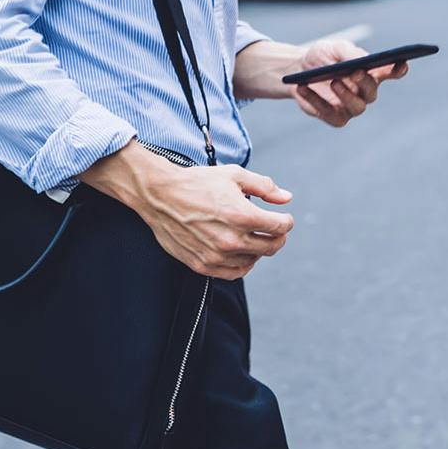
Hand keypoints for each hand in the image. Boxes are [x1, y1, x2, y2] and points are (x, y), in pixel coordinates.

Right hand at [83, 142, 294, 278]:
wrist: (160, 196)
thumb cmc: (197, 183)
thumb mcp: (234, 175)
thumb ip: (264, 187)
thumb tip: (286, 198)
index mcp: (242, 215)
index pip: (280, 227)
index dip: (286, 221)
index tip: (283, 218)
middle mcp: (231, 239)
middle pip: (271, 247)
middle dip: (278, 237)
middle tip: (275, 230)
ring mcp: (216, 255)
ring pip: (254, 260)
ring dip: (259, 250)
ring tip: (254, 237)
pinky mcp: (203, 265)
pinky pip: (234, 273)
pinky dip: (243, 264)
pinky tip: (241, 252)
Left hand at [287, 38, 410, 127]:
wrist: (297, 69)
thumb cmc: (322, 56)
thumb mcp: (334, 48)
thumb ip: (349, 53)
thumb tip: (361, 61)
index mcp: (370, 72)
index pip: (390, 72)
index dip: (398, 69)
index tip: (401, 63)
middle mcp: (365, 92)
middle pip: (372, 91)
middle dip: (365, 82)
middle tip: (355, 72)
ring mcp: (351, 107)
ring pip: (357, 107)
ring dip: (346, 95)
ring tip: (333, 82)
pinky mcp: (335, 118)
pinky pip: (330, 114)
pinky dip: (316, 100)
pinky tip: (304, 88)